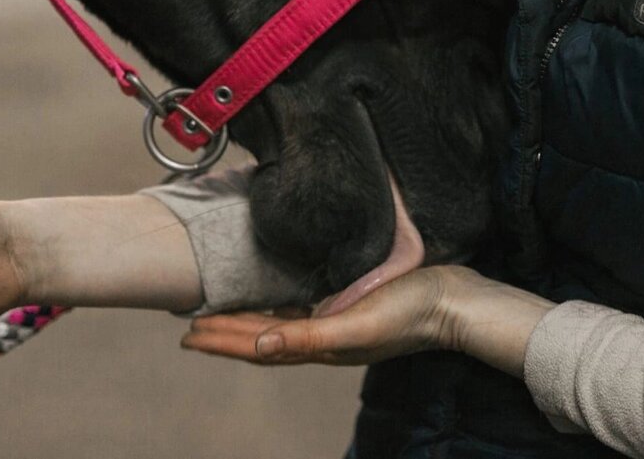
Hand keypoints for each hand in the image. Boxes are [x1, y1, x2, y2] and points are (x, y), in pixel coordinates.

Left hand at [181, 266, 458, 366]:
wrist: (454, 302)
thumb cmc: (408, 311)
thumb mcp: (356, 325)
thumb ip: (308, 336)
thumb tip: (259, 345)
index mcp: (321, 344)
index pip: (259, 345)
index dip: (223, 340)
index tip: (188, 334)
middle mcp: (325, 336)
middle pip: (263, 337)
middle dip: (227, 333)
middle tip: (191, 326)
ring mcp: (339, 323)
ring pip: (281, 325)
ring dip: (249, 322)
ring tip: (223, 314)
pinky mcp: (354, 306)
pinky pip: (304, 312)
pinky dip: (280, 309)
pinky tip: (277, 298)